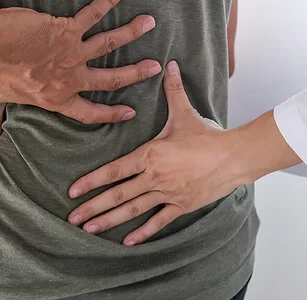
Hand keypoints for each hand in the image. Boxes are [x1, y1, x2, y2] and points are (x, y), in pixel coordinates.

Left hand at [0, 0, 160, 148]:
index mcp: (55, 99)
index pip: (89, 112)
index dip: (111, 114)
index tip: (130, 112)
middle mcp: (70, 78)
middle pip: (111, 78)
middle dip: (136, 73)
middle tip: (155, 67)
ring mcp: (71, 52)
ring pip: (109, 43)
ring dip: (131, 32)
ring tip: (149, 23)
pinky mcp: (65, 29)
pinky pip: (92, 14)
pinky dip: (108, 1)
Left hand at [67, 61, 242, 244]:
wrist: (234, 157)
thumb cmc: (207, 135)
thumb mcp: (185, 112)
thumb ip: (173, 90)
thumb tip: (170, 64)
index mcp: (151, 154)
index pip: (115, 170)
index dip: (92, 181)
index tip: (73, 192)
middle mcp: (155, 176)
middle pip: (119, 194)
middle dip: (93, 207)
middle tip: (72, 219)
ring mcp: (167, 193)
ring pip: (133, 209)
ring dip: (110, 220)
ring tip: (90, 231)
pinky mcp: (181, 205)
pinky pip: (159, 221)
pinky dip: (143, 232)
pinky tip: (128, 242)